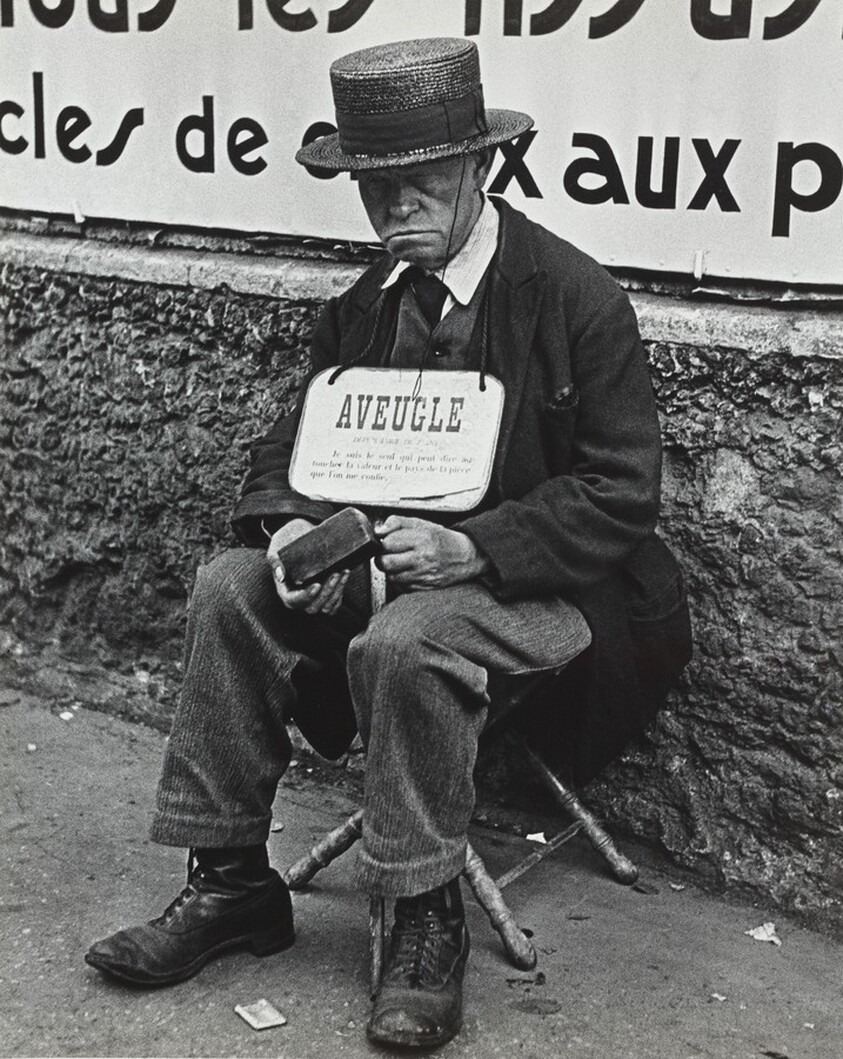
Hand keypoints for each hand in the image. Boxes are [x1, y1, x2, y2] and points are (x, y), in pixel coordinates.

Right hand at [267, 519, 349, 614]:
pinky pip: (335, 602)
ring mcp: (314, 599)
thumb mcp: (276, 548)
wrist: (298, 536)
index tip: (317, 585)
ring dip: (337, 591)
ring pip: (327, 606)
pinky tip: (345, 574)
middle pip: (313, 606)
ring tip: (342, 572)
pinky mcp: (326, 595)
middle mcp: (299, 599)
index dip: (306, 596)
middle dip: (326, 592)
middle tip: (334, 574)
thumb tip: (280, 575)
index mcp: (285, 591)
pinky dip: (341, 590)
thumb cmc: (286, 542)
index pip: (294, 601)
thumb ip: (275, 560)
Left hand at [375, 515, 489, 590]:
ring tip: (402, 563)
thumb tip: (379, 530)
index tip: (389, 542)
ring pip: (391, 577)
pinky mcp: (424, 588)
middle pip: (385, 563)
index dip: (384, 542)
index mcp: (421, 539)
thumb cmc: (442, 539)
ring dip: (392, 571)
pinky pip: (401, 587)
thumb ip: (397, 523)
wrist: (465, 556)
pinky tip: (409, 572)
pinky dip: (401, 581)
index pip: (387, 543)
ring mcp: (423, 575)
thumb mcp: (421, 523)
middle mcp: (422, 558)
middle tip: (390, 554)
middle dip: (383, 558)